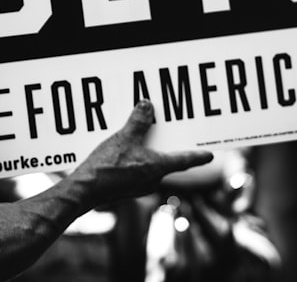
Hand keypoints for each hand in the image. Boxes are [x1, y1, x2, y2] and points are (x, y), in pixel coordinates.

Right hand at [71, 100, 212, 205]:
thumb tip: (147, 107)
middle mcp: (153, 180)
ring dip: (148, 153)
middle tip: (167, 133)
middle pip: (166, 161)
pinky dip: (135, 160)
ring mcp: (140, 187)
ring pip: (150, 166)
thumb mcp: (124, 138)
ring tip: (140, 137)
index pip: (184, 160)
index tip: (210, 155)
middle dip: (165, 147)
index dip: (198, 156)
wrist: (85, 190)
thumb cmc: (107, 167)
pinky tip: (124, 151)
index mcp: (157, 168)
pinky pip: (137, 171)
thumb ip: (138, 122)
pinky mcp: (127, 188)